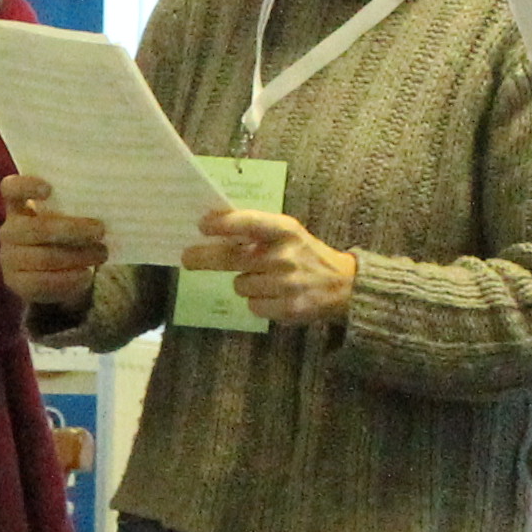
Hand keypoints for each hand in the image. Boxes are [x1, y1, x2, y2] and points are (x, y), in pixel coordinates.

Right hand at [0, 179, 110, 306]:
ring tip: (102, 253)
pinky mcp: (15, 283)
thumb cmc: (64, 233)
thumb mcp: (65, 216)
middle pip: (36, 228)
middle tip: (100, 230)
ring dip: (77, 256)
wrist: (53, 272)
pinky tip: (86, 275)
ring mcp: (9, 258)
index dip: (26, 186)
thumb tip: (107, 201)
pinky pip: (41, 283)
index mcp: (18, 206)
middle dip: (72, 230)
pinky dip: (68, 279)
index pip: (11, 189)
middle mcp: (9, 230)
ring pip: (43, 258)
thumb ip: (76, 207)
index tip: (49, 190)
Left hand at [196, 205, 358, 329]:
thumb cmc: (304, 254)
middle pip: (231, 258)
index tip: (202, 225)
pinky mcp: (288, 308)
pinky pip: (253, 306)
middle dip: (204, 258)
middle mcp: (285, 256)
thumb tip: (212, 226)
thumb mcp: (288, 233)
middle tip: (187, 258)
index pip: (250, 222)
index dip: (224, 224)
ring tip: (268, 280)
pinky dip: (260, 303)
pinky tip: (277, 296)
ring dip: (246, 283)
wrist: (343, 285)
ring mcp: (286, 284)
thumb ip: (257, 230)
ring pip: (240, 285)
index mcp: (286, 230)